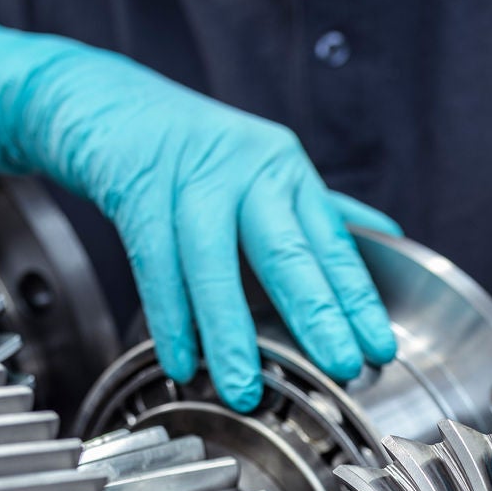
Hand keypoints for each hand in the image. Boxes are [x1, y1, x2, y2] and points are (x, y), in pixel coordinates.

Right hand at [0, 21, 397, 410]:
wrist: (104, 101)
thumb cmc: (189, 145)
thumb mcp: (261, 169)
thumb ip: (319, 208)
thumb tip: (387, 238)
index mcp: (283, 170)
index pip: (331, 241)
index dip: (357, 297)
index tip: (378, 344)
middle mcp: (245, 170)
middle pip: (285, 250)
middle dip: (316, 314)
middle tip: (340, 364)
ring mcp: (190, 178)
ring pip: (214, 264)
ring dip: (230, 333)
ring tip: (244, 388)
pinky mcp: (138, 189)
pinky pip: (155, 265)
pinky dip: (169, 318)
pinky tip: (181, 360)